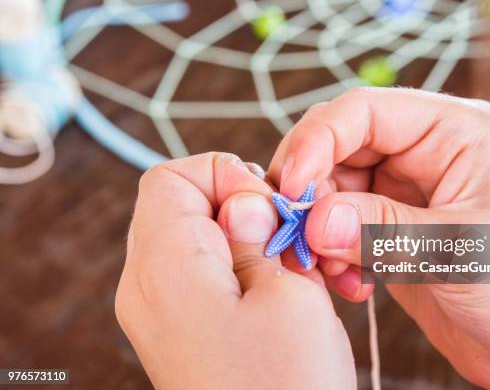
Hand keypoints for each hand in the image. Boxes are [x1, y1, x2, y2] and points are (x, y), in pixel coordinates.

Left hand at [115, 153, 355, 388]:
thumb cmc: (287, 386)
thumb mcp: (288, 293)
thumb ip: (257, 234)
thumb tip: (242, 201)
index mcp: (165, 268)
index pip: (170, 178)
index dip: (223, 174)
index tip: (270, 205)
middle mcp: (145, 287)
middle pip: (179, 206)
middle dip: (240, 207)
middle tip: (287, 239)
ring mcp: (156, 312)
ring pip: (194, 239)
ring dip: (245, 240)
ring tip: (290, 270)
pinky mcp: (175, 330)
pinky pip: (198, 274)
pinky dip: (238, 268)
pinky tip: (277, 292)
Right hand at [268, 88, 489, 387]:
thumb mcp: (460, 250)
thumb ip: (383, 230)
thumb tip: (314, 219)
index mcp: (454, 131)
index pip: (364, 111)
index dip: (317, 140)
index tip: (291, 187)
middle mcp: (425, 152)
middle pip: (338, 147)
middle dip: (311, 190)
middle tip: (298, 234)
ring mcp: (405, 191)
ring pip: (332, 189)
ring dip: (318, 230)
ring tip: (332, 270)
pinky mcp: (390, 228)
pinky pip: (339, 227)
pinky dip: (330, 253)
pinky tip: (352, 285)